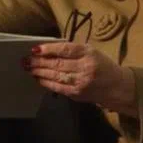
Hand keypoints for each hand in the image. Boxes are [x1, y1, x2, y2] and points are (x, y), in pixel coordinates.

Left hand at [23, 42, 137, 114]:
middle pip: (57, 64)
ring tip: (28, 67)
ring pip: (55, 76)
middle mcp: (85, 68)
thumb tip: (48, 49)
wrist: (117, 87)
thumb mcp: (91, 51)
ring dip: (39, 72)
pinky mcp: (77, 94)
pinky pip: (58, 87)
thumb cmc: (102, 65)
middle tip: (26, 59)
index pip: (66, 50)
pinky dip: (46, 82)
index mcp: (89, 53)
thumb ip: (73, 50)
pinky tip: (38, 78)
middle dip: (39, 62)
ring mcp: (80, 82)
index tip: (35, 49)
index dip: (49, 49)